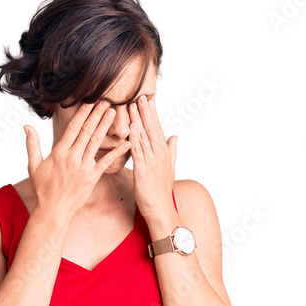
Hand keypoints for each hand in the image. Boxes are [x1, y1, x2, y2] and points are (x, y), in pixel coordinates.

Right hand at [23, 101, 130, 220]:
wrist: (53, 211)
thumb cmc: (42, 189)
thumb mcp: (34, 166)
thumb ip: (32, 145)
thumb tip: (26, 126)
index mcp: (59, 153)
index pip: (72, 128)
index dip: (82, 114)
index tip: (90, 102)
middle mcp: (72, 158)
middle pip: (86, 131)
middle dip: (97, 115)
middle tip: (106, 101)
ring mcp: (83, 167)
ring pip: (96, 142)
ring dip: (106, 126)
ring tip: (114, 113)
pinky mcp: (92, 178)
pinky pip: (106, 162)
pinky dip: (117, 152)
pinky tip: (127, 143)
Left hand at [128, 95, 177, 221]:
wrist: (161, 209)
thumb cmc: (162, 191)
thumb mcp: (170, 168)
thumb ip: (172, 151)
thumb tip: (175, 136)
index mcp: (164, 152)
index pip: (157, 129)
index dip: (152, 114)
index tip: (149, 100)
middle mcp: (159, 154)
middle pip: (152, 129)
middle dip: (146, 112)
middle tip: (141, 96)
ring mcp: (152, 161)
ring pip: (144, 137)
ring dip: (138, 120)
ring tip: (133, 105)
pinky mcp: (143, 169)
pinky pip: (138, 151)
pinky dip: (135, 138)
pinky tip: (131, 127)